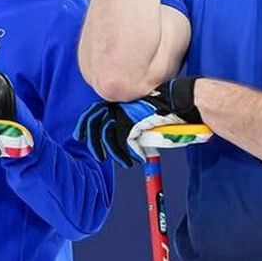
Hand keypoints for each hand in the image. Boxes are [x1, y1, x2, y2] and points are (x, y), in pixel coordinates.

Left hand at [73, 77, 201, 166]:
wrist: (181, 99)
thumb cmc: (168, 108)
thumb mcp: (145, 116)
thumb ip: (133, 125)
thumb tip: (128, 141)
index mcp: (121, 101)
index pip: (96, 110)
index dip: (86, 123)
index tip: (80, 135)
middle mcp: (120, 105)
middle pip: (95, 120)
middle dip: (92, 140)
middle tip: (97, 155)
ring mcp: (126, 112)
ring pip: (107, 134)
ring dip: (113, 152)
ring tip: (123, 163)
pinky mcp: (133, 120)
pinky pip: (124, 141)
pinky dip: (129, 154)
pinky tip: (136, 159)